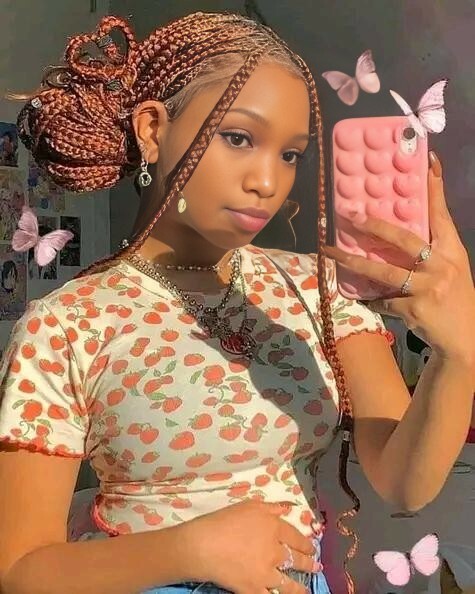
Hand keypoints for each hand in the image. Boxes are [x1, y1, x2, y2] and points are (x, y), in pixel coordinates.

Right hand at [182, 500, 318, 593]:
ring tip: (305, 591)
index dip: (305, 543)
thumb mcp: (248, 505)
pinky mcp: (254, 590)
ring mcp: (266, 574)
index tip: (312, 548)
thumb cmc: (224, 520)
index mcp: (274, 528)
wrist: (204, 545)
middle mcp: (275, 552)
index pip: (296, 536)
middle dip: (308, 564)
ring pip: (288, 584)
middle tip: (315, 568)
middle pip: (296, 560)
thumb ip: (270, 507)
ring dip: (299, 588)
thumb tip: (287, 509)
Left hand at [325, 152, 474, 363]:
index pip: (442, 215)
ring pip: (383, 271)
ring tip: (330, 253)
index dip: (434, 189)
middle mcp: (442, 266)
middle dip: (373, 226)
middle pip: (403, 239)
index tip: (428, 161)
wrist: (465, 340)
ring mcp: (428, 287)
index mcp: (452, 252)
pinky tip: (364, 298)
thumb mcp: (451, 271)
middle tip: (349, 214)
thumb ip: (430, 253)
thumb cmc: (455, 301)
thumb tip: (393, 235)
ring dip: (353, 262)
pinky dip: (372, 299)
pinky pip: (383, 300)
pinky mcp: (414, 309)